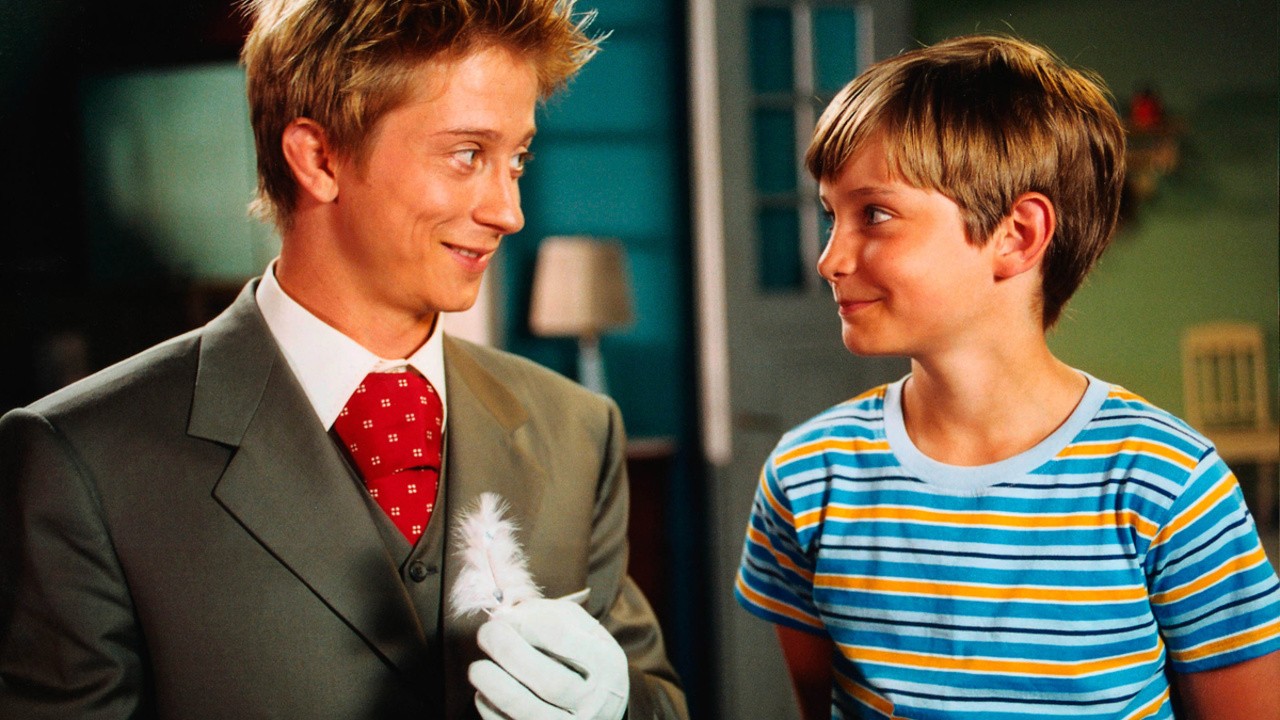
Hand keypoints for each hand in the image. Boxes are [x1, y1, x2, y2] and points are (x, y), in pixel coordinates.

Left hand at [469, 597, 628, 719]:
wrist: (601, 709)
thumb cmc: (585, 661)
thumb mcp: (583, 631)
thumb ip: (549, 615)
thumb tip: (506, 614)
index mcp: (606, 664)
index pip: (564, 639)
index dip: (528, 624)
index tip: (508, 617)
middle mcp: (594, 701)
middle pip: (551, 682)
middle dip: (510, 653)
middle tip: (486, 634)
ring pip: (529, 712)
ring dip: (496, 686)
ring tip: (478, 668)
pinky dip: (491, 709)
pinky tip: (487, 692)